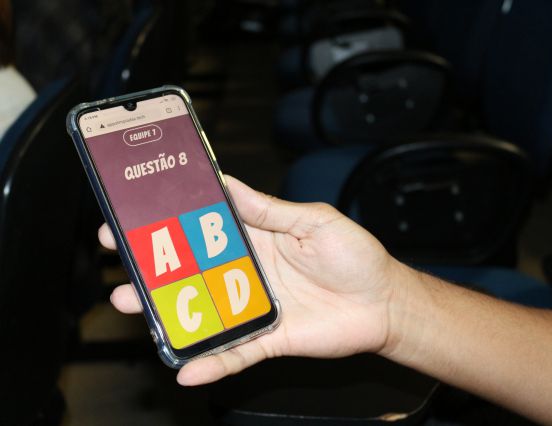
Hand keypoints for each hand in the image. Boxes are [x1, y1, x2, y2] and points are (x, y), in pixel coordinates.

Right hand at [101, 175, 405, 385]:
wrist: (384, 301)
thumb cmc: (355, 255)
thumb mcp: (312, 220)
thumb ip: (268, 209)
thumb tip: (227, 183)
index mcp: (257, 237)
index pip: (204, 227)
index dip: (171, 220)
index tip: (135, 213)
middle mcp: (248, 271)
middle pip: (193, 269)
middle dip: (154, 264)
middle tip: (117, 258)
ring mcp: (256, 305)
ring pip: (203, 310)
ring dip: (168, 310)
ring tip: (132, 304)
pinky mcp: (270, 337)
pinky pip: (236, 351)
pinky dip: (212, 362)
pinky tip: (186, 368)